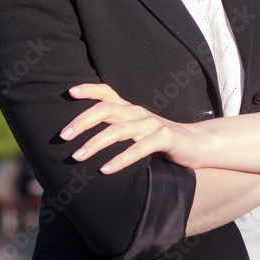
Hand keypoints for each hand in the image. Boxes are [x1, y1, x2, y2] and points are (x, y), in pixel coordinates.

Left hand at [58, 83, 198, 173]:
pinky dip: (121, 159)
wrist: (197, 144)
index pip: (107, 93)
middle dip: (82, 121)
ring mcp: (152, 124)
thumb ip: (115, 130)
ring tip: (77, 157)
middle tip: (63, 136)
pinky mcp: (165, 138)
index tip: (69, 93)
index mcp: (130, 109)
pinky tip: (105, 170)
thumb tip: (82, 141)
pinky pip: (140, 148)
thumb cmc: (159, 140)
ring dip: (96, 143)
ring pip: (119, 129)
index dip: (89, 89)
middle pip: (107, 109)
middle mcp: (138, 113)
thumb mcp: (135, 131)